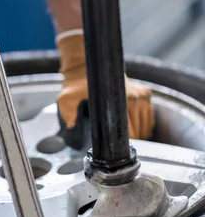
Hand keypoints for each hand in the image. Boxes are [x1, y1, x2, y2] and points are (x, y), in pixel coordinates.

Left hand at [57, 31, 154, 148]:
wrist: (87, 67)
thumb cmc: (78, 85)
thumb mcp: (67, 99)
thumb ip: (68, 113)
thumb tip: (72, 126)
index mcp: (118, 100)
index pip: (127, 130)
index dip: (122, 143)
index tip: (117, 149)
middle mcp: (133, 97)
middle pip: (139, 129)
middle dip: (132, 139)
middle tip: (121, 147)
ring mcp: (140, 94)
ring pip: (146, 123)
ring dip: (140, 133)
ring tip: (129, 139)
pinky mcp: (145, 92)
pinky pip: (150, 114)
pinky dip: (145, 124)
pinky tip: (137, 128)